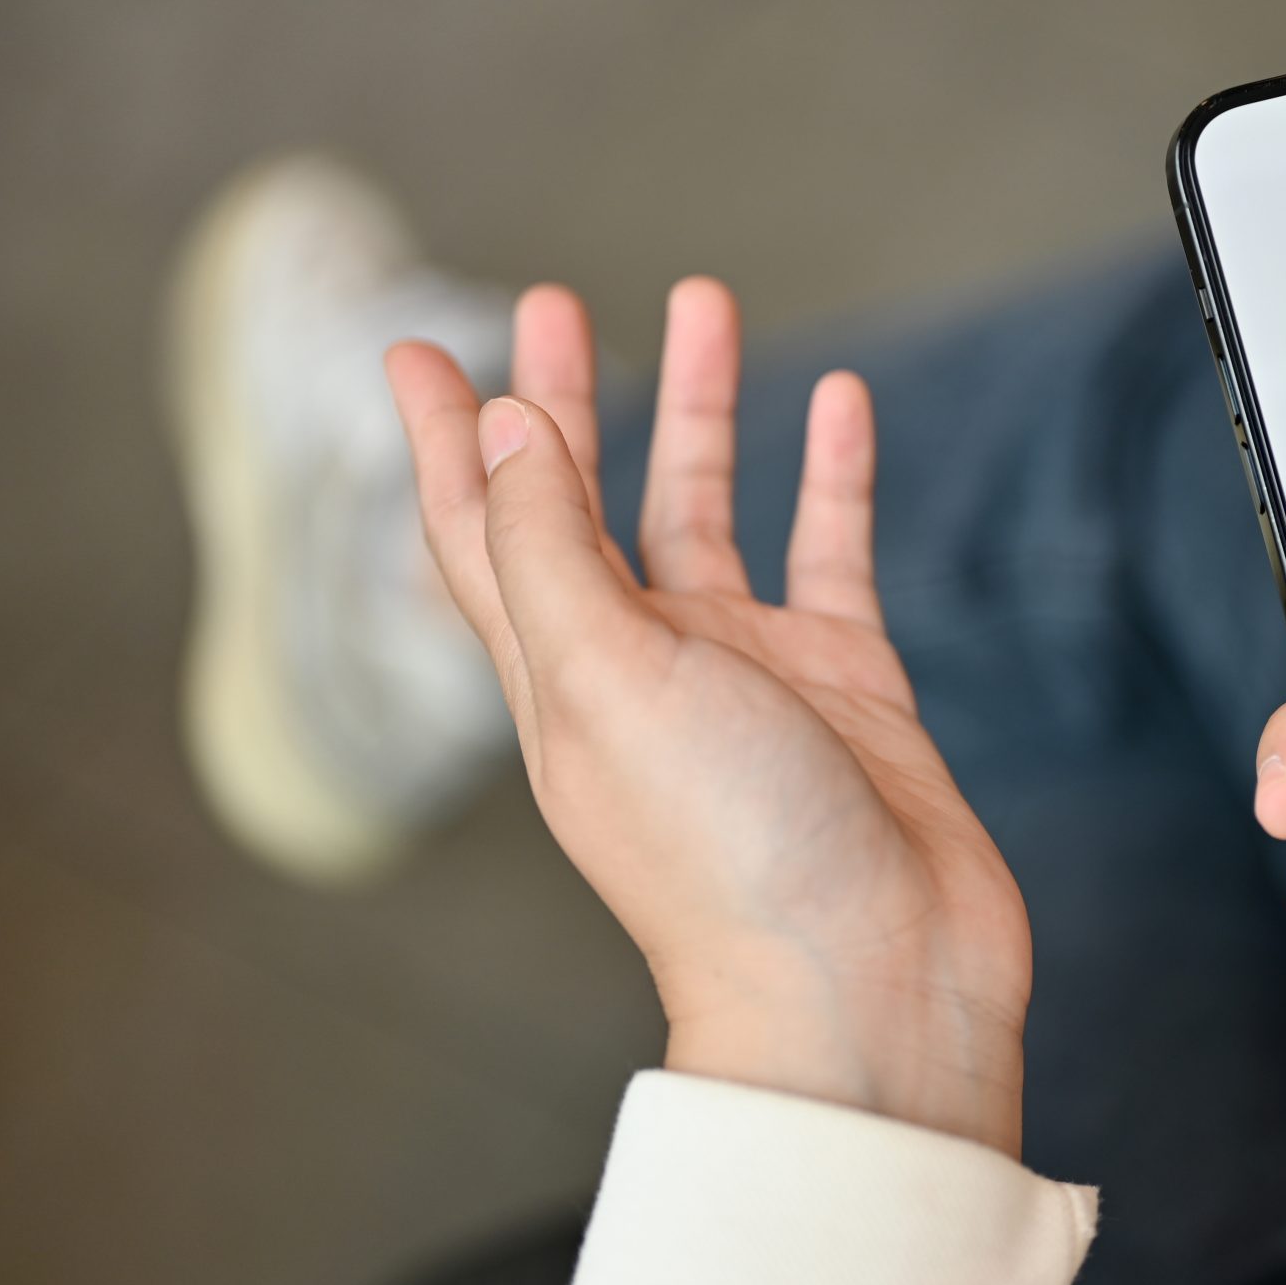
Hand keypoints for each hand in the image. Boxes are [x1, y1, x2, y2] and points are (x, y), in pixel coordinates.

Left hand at [387, 279, 1029, 1154]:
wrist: (873, 982)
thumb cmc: (728, 855)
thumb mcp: (608, 679)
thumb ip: (552, 546)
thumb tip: (512, 422)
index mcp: (559, 675)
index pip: (478, 532)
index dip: (443, 441)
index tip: (413, 351)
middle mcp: (644, 666)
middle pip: (586, 505)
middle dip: (566, 401)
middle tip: (557, 302)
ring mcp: (749, 673)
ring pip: (709, 512)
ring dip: (702, 411)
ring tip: (708, 306)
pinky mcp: (848, 687)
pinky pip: (831, 554)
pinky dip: (833, 476)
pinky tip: (845, 404)